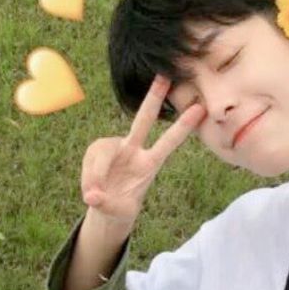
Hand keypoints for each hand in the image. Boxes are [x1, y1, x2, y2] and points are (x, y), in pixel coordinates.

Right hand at [81, 74, 206, 226]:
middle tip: (164, 77)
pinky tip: (90, 195)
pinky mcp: (96, 153)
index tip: (200, 111)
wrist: (106, 209)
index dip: (183, 128)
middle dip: (153, 98)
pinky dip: (89, 177)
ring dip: (97, 172)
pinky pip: (92, 161)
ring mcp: (115, 149)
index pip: (167, 143)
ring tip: (94, 196)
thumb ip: (108, 204)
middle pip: (144, 119)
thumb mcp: (120, 212)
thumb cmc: (119, 207)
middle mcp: (133, 150)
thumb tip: (93, 198)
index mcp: (150, 164)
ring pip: (105, 152)